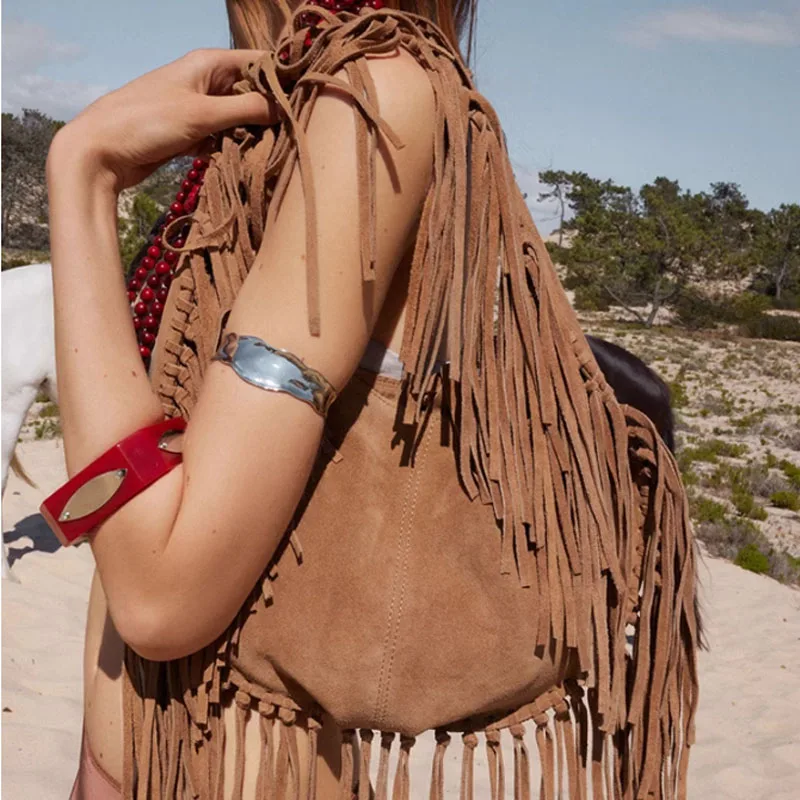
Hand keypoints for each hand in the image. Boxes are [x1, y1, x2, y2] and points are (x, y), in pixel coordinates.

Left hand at [51, 49, 278, 192]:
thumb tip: (285, 109)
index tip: (307, 101)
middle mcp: (206, 81)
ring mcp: (198, 108)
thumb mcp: (202, 114)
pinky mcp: (191, 133)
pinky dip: (232, 147)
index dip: (283, 78)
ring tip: (273, 151)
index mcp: (208, 63)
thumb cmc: (147, 122)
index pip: (259, 62)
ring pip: (239, 118)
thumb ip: (246, 110)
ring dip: (253, 134)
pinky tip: (243, 161)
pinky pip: (223, 137)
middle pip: (252, 91)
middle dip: (271, 111)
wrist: (101, 152)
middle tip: (295, 134)